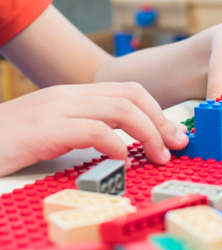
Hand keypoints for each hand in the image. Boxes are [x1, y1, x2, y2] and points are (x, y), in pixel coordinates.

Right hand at [0, 82, 187, 175]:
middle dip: (161, 119)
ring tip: (159, 155)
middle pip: (132, 94)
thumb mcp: (55, 129)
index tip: (172, 133)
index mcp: (74, 95)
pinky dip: (116, 144)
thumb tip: (121, 143)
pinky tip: (123, 159)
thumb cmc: (9, 141)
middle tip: (176, 144)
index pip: (128, 90)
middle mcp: (69, 95)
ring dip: (149, 133)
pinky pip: (94, 130)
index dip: (157, 110)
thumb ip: (85, 128)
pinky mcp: (45, 129)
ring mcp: (57, 109)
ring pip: (120, 109)